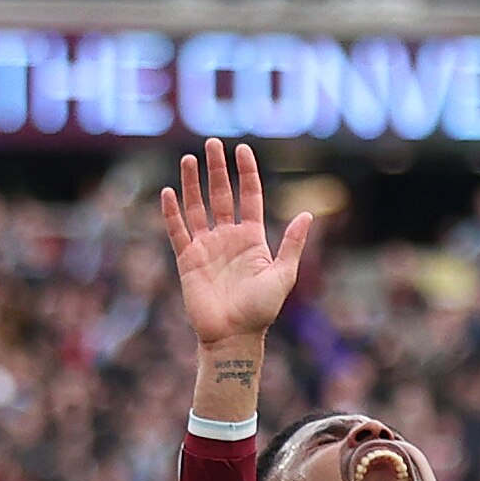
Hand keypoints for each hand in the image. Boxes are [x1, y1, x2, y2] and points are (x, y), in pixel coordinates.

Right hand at [159, 141, 314, 350]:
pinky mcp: (187, 260)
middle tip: (212, 143)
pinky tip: (169, 191)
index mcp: (251, 238)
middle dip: (217, 169)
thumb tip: (309, 214)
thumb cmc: (260, 310)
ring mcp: (206, 247)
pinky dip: (172, 212)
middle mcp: (228, 238)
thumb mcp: (283, 275)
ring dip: (193, 183)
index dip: (246, 172)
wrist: (233, 337)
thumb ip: (291, 243)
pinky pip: (178, 231)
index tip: (242, 149)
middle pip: (221, 195)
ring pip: (197, 207)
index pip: (248, 196)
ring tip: (190, 159)